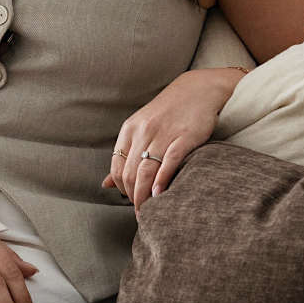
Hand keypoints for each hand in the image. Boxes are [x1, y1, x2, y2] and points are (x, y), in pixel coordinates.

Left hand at [101, 68, 240, 207]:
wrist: (198, 90)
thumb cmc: (168, 114)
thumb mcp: (140, 129)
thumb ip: (124, 155)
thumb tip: (105, 184)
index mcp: (129, 130)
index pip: (117, 168)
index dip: (121, 189)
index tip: (131, 200)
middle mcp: (143, 131)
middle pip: (130, 174)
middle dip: (133, 197)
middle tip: (142, 212)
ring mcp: (164, 134)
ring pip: (146, 171)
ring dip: (145, 196)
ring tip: (149, 212)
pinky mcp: (185, 137)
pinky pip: (169, 161)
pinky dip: (162, 180)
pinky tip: (160, 194)